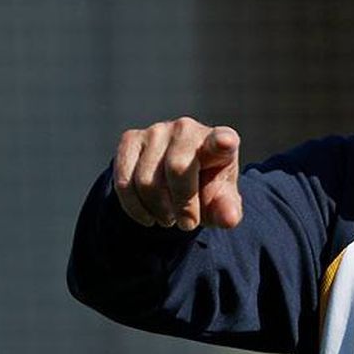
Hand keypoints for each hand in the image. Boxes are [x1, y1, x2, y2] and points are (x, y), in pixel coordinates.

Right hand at [113, 118, 243, 230]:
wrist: (176, 181)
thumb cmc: (205, 190)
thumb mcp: (220, 204)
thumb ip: (227, 212)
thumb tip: (229, 219)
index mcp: (219, 142)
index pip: (222, 140)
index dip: (222, 142)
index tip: (226, 143)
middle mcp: (187, 129)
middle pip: (177, 169)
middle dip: (181, 206)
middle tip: (187, 224)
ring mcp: (157, 131)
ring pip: (147, 181)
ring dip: (158, 210)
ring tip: (169, 218)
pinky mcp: (131, 139)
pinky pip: (124, 181)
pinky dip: (135, 207)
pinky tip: (148, 216)